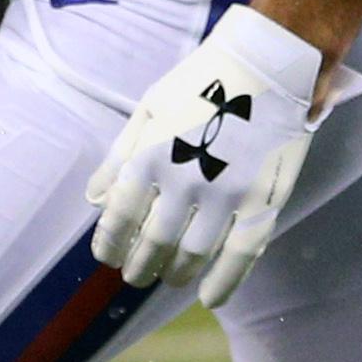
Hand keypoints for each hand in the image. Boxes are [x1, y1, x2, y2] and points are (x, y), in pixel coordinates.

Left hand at [85, 5, 322, 305]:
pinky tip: (211, 297)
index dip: (110, 243)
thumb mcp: (151, 107)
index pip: (120, 217)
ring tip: (168, 277)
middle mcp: (184, 180)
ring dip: (175, 274)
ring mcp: (226, 194)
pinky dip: (225, 283)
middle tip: (135, 274)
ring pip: (193, 255)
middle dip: (139, 265)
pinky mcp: (262, 200)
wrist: (268, 64)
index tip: (107, 256)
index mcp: (150, 155)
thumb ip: (120, 155)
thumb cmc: (203, 81)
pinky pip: (241, 254)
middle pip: (154, 243)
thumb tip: (94, 199)